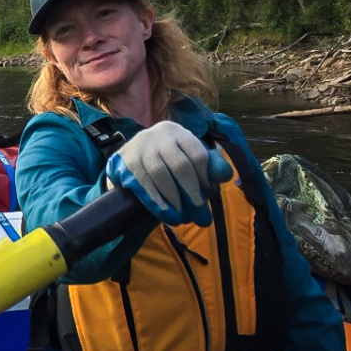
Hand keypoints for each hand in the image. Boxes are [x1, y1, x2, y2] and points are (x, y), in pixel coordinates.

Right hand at [104, 121, 232, 225]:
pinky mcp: (124, 162)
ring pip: (160, 174)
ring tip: (182, 217)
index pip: (198, 155)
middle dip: (192, 192)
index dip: (205, 177)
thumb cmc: (166, 162)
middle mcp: (158, 135)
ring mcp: (139, 147)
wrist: (128, 160)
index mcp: (178, 133)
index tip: (208, 194)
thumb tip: (225, 175)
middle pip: (180, 165)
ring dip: (173, 199)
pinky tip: (165, 213)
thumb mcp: (188, 160)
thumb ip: (209, 167)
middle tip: (200, 214)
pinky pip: (142, 183)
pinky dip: (155, 200)